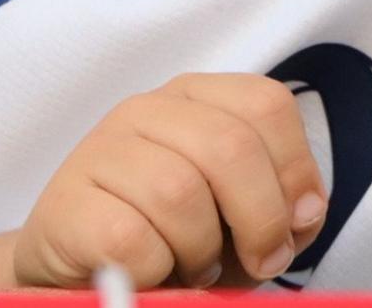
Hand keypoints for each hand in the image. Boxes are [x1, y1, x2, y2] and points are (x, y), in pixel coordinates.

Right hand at [6, 72, 324, 288]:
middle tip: (260, 261)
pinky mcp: (66, 203)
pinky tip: (152, 274)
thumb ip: (282, 206)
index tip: (297, 224)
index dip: (294, 170)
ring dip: (202, 249)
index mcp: (197, 97)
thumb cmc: (172, 238)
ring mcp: (99, 149)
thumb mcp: (238, 216)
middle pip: (230, 145)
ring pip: (179, 192)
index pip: (267, 104)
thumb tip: (304, 214)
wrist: (79, 269)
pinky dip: (156, 269)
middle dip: (261, 217)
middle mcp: (147, 108)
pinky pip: (130, 238)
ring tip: (196, 266)